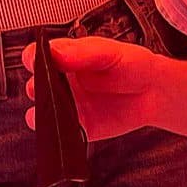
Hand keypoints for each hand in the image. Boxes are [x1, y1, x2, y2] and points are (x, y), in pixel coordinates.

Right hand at [23, 36, 165, 141]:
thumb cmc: (132, 65)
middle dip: (36, 88)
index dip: (32, 58)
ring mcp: (68, 106)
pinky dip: (57, 134)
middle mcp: (63, 82)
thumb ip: (83, 52)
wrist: (154, 92)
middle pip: (35, 85)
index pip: (37, 55)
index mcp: (66, 58)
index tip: (35, 61)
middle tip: (47, 88)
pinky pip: (59, 134)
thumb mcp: (110, 52)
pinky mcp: (77, 128)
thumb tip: (56, 51)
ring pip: (42, 112)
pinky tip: (65, 128)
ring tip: (56, 109)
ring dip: (43, 113)